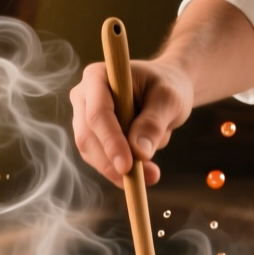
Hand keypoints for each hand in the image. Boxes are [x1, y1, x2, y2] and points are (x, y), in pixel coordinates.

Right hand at [69, 59, 193, 187]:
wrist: (166, 92)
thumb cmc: (168, 87)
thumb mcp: (169, 100)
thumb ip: (154, 123)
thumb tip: (139, 153)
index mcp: (97, 77)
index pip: (98, 114)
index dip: (111, 141)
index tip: (127, 166)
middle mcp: (84, 97)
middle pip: (88, 136)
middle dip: (114, 162)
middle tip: (149, 177)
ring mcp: (84, 118)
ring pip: (91, 152)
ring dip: (119, 170)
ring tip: (152, 174)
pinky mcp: (92, 137)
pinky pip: (100, 160)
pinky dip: (119, 171)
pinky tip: (143, 173)